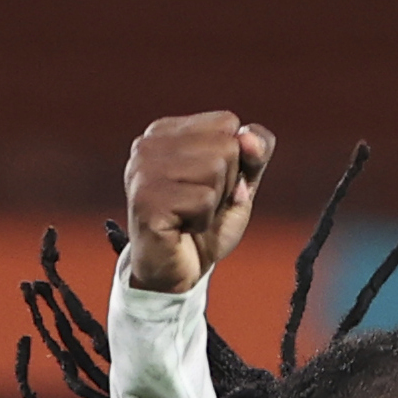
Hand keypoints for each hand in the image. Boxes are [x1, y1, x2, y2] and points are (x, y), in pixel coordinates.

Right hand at [122, 111, 274, 293]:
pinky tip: (183, 228)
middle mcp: (148, 143)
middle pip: (225, 145)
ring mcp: (143, 171)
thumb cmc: (204, 227)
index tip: (208, 185)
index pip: (228, 123)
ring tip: (191, 216)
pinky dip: (204, 221)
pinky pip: (203, 199)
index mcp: (166, 131)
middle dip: (225, 183)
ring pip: (215, 168)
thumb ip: (255, 154)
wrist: (175, 275)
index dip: (234, 160)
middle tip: (200, 206)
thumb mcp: (240, 185)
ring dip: (214, 202)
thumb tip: (249, 137)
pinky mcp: (145, 200)